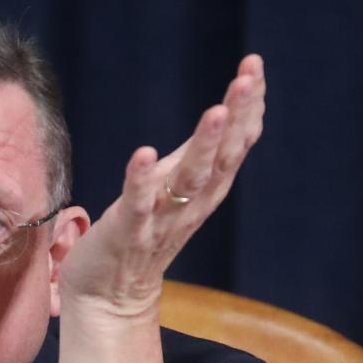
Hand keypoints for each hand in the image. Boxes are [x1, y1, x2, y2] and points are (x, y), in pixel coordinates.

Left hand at [55, 55, 265, 362]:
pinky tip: (144, 154)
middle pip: (221, 158)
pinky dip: (141, 182)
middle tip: (247, 77)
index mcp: (202, 193)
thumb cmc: (140, 236)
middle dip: (236, 117)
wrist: (108, 298)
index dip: (246, 108)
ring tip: (215, 111)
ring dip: (203, 146)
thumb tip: (225, 114)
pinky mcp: (127, 234)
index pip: (234, 146)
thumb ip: (196, 158)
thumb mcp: (174, 191)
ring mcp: (160, 221)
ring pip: (189, 182)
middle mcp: (189, 206)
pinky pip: (137, 207)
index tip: (253, 65)